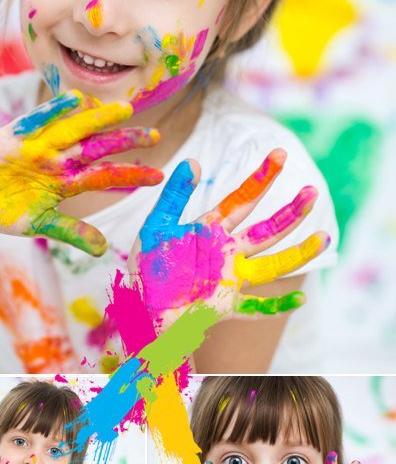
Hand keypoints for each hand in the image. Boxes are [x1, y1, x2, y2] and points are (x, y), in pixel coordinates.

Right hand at [0, 91, 163, 254]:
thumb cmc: (7, 211)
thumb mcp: (41, 225)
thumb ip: (72, 232)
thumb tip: (102, 248)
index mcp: (67, 181)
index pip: (106, 175)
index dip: (131, 174)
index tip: (159, 176)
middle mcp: (58, 160)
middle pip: (98, 147)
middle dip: (126, 141)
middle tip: (155, 136)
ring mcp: (38, 146)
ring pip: (75, 129)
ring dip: (99, 119)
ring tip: (125, 110)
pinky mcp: (14, 136)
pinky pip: (38, 121)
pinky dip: (54, 111)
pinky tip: (76, 100)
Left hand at [127, 151, 329, 331]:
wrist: (139, 305)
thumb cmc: (148, 266)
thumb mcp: (156, 225)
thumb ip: (174, 196)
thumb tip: (193, 163)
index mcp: (213, 229)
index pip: (243, 200)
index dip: (261, 178)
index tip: (279, 155)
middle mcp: (228, 253)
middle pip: (266, 230)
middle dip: (290, 212)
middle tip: (311, 191)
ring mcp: (231, 279)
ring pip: (272, 265)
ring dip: (298, 253)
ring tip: (323, 237)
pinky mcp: (225, 306)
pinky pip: (256, 309)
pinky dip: (277, 307)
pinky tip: (300, 302)